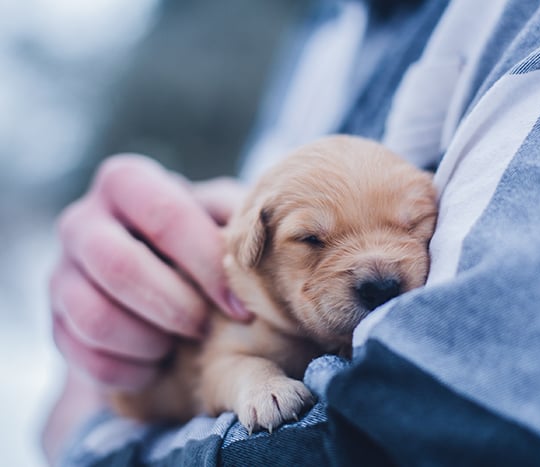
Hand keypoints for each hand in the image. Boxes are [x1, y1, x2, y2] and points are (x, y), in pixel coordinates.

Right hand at [49, 154, 251, 390]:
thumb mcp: (221, 216)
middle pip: (118, 266)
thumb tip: (270, 233)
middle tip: (205, 327)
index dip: (208, 266)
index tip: (241, 307)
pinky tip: (157, 364)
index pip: (166, 216)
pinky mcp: (55, 321)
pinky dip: (129, 370)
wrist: (156, 277)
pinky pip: (83, 356)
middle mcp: (82, 220)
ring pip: (93, 315)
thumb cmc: (201, 240)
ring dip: (149, 340)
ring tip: (180, 343)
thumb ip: (237, 217)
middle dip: (174, 306)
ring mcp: (61, 272)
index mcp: (126, 182)